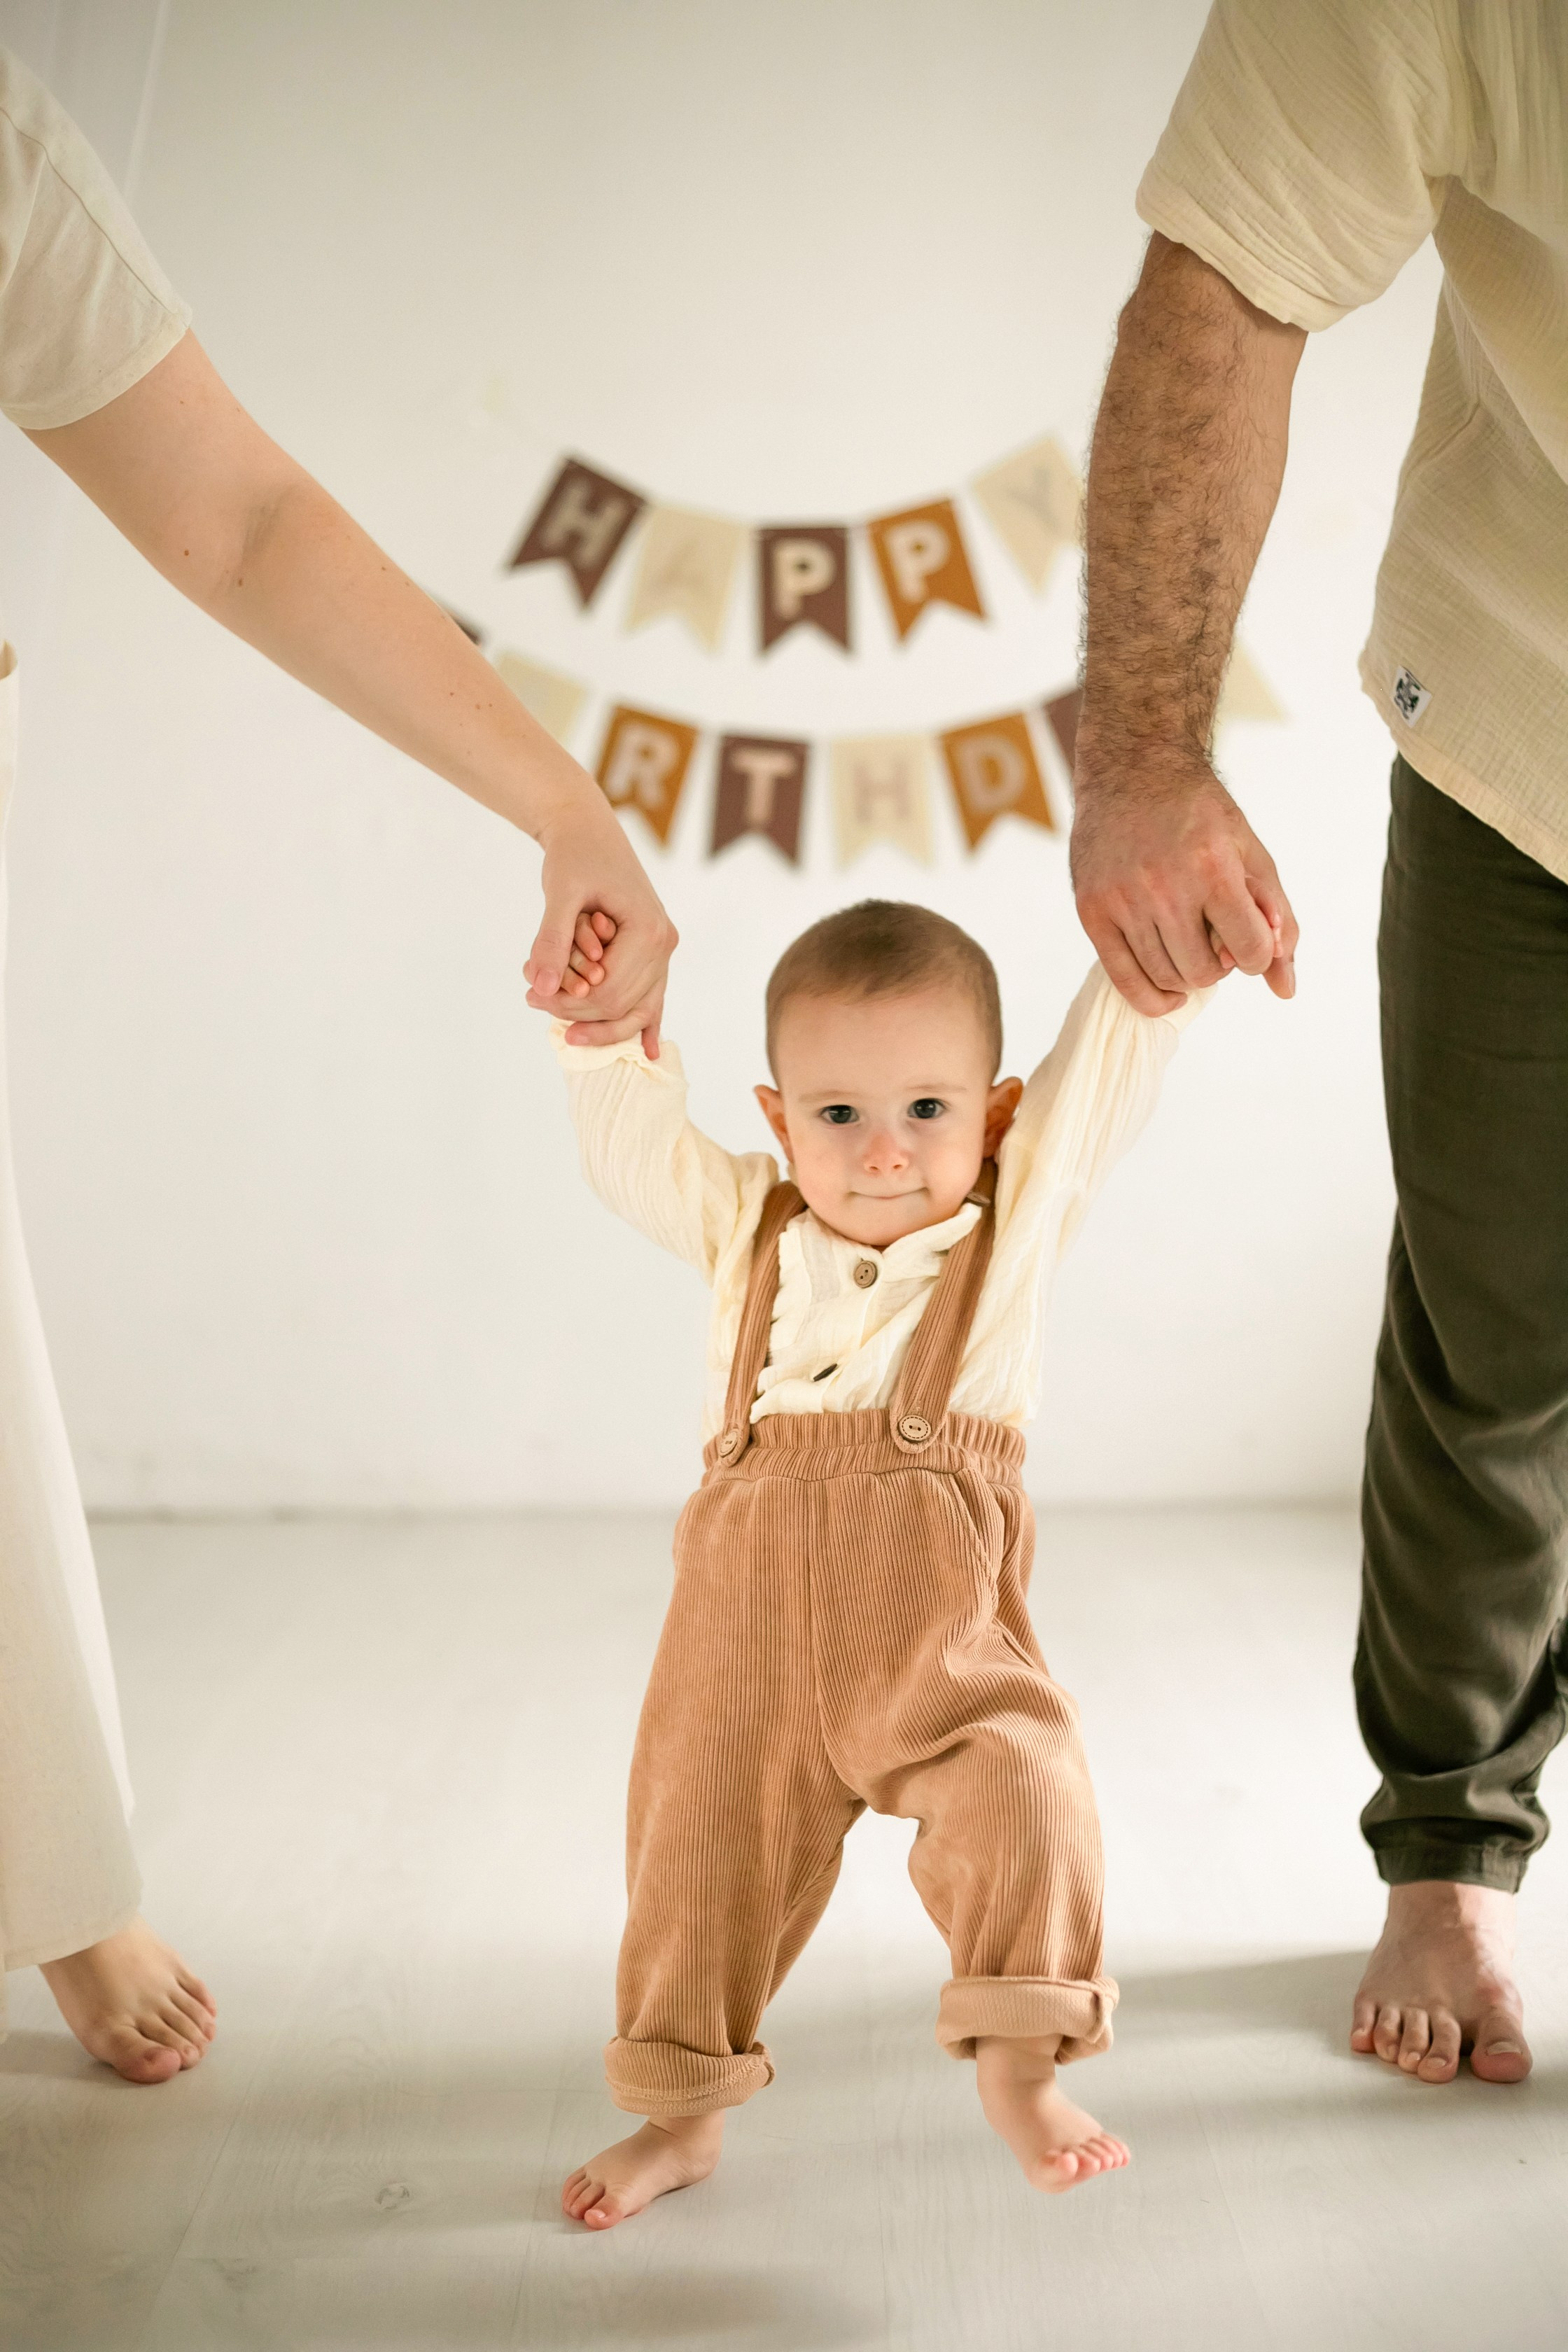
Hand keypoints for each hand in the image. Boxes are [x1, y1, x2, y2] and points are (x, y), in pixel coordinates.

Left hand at [523, 801, 675, 1058]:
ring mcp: (662, 949)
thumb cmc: (574, 856)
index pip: (609, 993)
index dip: (568, 1003)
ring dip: (599, 1021)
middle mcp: (663, 943)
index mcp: (648, 930)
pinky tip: (648, 1053)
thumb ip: (551, 941)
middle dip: (577, 1011)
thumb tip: (540, 989)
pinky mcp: (653, 950)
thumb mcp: (559, 893)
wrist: (588, 831)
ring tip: (561, 1028)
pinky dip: (646, 1023)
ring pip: (637, 1008)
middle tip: (534, 1001)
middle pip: (621, 1006)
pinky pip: (652, 996)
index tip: (531, 995)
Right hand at [1070, 745, 1295, 1015]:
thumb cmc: (1199, 813)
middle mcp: (1164, 886)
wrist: (1133, 769)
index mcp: (1213, 868)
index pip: (1250, 951)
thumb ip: (1278, 920)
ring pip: (1165, 978)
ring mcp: (1122, 900)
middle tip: (1214, 937)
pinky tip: (1169, 992)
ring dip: (1186, 974)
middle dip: (1219, 965)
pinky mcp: (1091, 909)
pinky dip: (1151, 997)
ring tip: (1188, 943)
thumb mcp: (1251, 854)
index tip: (1248, 940)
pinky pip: (1123, 979)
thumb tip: (1285, 988)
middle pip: (1204, 972)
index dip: (1256, 954)